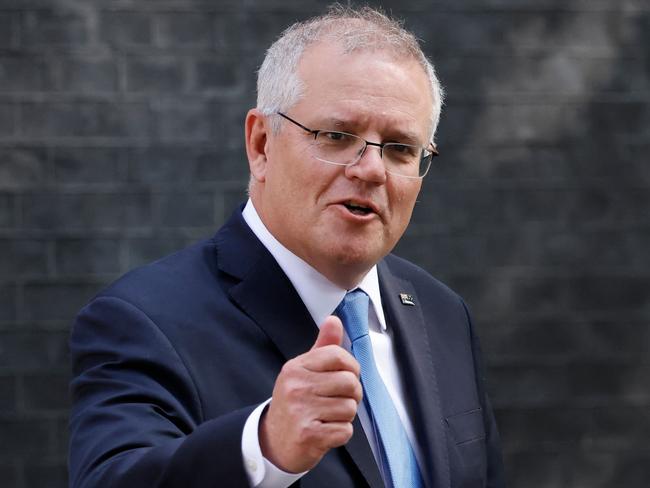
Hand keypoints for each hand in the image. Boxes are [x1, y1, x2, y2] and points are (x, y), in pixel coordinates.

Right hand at [259, 316, 361, 472]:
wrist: (274, 441)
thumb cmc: (295, 402)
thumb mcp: (304, 371)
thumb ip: (322, 346)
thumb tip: (334, 320)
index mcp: (296, 367)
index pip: (338, 355)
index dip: (351, 367)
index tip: (346, 376)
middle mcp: (296, 387)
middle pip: (350, 382)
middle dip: (352, 394)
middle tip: (338, 400)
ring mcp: (301, 411)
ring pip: (350, 408)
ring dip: (345, 416)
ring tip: (328, 416)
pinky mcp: (309, 435)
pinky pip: (345, 430)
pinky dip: (340, 433)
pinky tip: (325, 430)